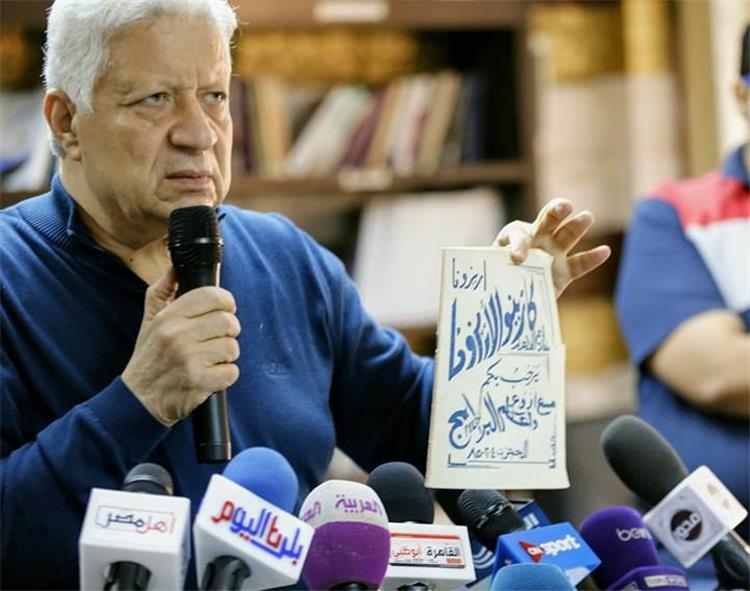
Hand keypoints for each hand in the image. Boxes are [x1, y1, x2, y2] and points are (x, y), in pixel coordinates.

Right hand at [122, 269, 240, 425]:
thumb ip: (163, 291)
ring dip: (226, 356)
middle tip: (216, 339)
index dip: (226, 302)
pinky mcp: (199, 382)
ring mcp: (189, 359)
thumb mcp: (149, 319)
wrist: (138, 399)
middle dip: (228, 332)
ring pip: (232, 347)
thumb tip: (175, 267)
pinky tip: (210, 376)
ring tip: (210, 359)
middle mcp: (178, 335)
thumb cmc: (149, 356)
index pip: (212, 296)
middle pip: (229, 322)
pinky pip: (232, 372)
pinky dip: (225, 376)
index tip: (226, 309)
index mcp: (169, 317)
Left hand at [495, 198, 610, 296]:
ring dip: (577, 226)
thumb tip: (477, 282)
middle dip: (555, 212)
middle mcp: (536, 240)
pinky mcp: (564, 270)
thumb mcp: (488, 275)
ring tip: (587, 217)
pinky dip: (592, 258)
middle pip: (547, 221)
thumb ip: (488, 273)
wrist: (508, 296)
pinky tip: (604, 251)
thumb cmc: (494, 281)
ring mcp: (552, 253)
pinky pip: (579, 263)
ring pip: (566, 236)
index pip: (517, 235)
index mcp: (512, 236)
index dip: (518, 245)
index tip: (517, 259)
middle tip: (564, 206)